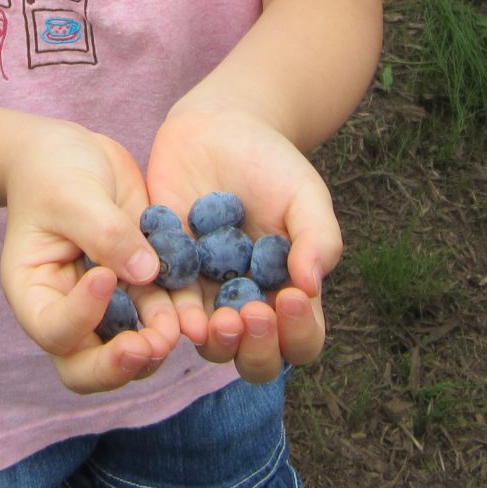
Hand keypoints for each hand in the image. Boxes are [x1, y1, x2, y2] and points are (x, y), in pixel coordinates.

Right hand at [0, 121, 180, 394]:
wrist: (72, 154)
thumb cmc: (53, 170)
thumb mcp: (71, 193)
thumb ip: (104, 232)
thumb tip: (146, 273)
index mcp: (33, 293)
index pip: (53, 330)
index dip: (80, 316)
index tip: (103, 276)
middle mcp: (67, 311)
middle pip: (83, 368)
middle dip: (117, 366)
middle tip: (147, 346)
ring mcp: (105, 306)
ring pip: (126, 352)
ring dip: (154, 347)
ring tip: (182, 329)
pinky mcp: (139, 288)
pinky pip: (158, 316)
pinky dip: (176, 318)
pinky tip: (196, 310)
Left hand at [144, 104, 338, 383]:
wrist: (218, 129)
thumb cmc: (271, 165)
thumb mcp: (305, 195)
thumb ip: (319, 239)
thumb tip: (310, 287)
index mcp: (289, 294)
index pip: (302, 339)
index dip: (298, 332)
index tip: (290, 298)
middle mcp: (248, 304)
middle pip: (254, 358)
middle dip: (254, 348)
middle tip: (249, 315)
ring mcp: (206, 294)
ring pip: (210, 344)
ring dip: (214, 341)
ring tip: (213, 320)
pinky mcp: (168, 275)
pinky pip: (167, 308)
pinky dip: (172, 315)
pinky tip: (177, 309)